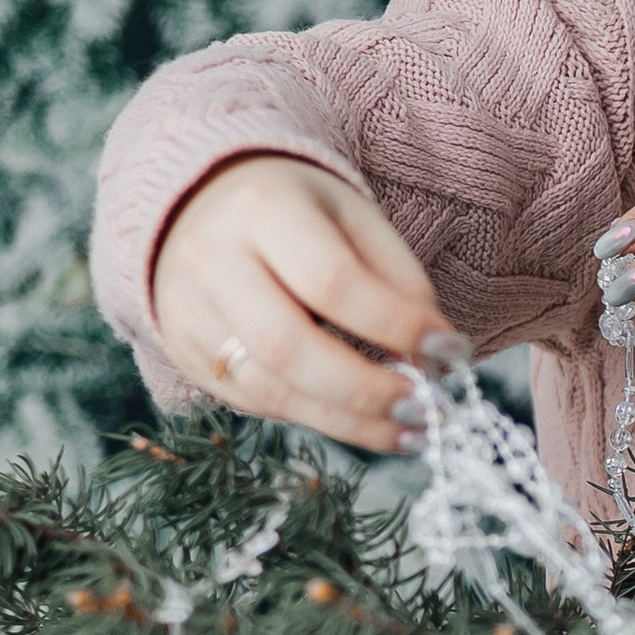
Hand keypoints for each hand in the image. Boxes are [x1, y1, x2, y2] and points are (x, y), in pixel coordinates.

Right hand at [150, 156, 454, 452]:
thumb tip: (437, 353)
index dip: (395, 324)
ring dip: (347, 422)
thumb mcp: (354, 217)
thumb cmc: (296, 212)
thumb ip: (398, 279)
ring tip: (408, 432)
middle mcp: (211, 260)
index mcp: (262, 208)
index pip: (332, 281)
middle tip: (425, 410)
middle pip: (288, 347)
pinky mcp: (183, 352)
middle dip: (366, 390)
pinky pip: (253, 402)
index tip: (450, 352)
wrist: (196, 202)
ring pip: (268, 389)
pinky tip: (358, 420)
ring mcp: (187, 311)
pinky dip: (314, 416)